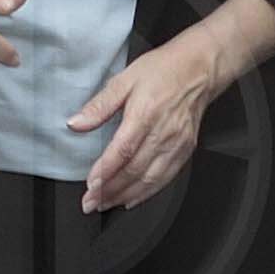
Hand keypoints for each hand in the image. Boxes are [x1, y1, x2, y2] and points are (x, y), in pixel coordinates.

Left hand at [73, 25, 233, 213]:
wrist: (198, 69)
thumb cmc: (163, 71)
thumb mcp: (124, 79)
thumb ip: (99, 105)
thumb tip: (75, 123)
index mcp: (145, 114)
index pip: (122, 151)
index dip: (105, 171)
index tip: (90, 185)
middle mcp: (163, 133)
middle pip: (134, 170)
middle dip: (110, 190)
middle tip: (90, 202)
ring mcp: (176, 144)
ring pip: (149, 180)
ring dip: (126, 196)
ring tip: (106, 204)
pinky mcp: (185, 150)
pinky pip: (165, 178)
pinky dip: (147, 193)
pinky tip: (132, 199)